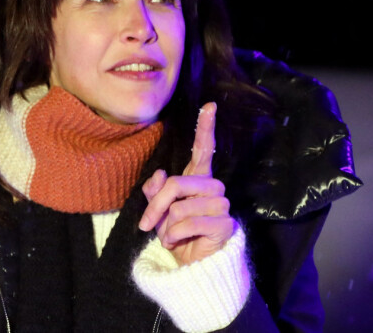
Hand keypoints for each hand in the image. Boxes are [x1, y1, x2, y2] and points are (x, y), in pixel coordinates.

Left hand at [138, 103, 233, 265]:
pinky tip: (179, 243)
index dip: (205, 127)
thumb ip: (155, 191)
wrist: (191, 266)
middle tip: (147, 223)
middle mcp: (212, 187)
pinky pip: (189, 224)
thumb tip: (159, 175)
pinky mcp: (224, 224)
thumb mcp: (158, 211)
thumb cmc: (176, 234)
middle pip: (176, 184)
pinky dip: (174, 237)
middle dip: (156, 206)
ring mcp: (221, 205)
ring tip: (171, 236)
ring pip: (180, 207)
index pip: (203, 149)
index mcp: (197, 179)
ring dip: (167, 227)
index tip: (209, 105)